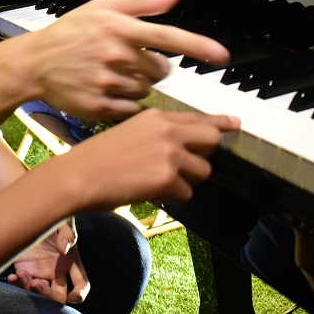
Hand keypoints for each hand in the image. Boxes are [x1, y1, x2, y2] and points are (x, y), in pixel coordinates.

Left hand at [7, 220, 89, 303]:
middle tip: (36, 284)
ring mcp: (40, 272)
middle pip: (58, 295)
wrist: (28, 209)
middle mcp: (57, 271)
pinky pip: (22, 285)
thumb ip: (67, 233)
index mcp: (70, 261)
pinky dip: (18, 285)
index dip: (80, 293)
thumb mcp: (62, 221)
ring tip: (21, 275)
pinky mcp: (24, 270)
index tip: (74, 297)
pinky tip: (13, 277)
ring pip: (39, 293)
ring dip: (30, 290)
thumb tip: (64, 249)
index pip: (81, 282)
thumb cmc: (51, 215)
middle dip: (49, 295)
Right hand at [14, 0, 230, 121]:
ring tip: (111, 74)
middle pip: (161, 70)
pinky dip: (125, 103)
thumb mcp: (102, 7)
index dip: (198, 47)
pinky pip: (131, 109)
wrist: (34, 63)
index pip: (168, 37)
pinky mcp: (100, 107)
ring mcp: (108, 83)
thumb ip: (142, 3)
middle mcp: (116, 55)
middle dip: (152, 67)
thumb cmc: (71, 31)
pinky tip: (106, 91)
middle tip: (129, 61)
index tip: (222, 56)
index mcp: (119, 28)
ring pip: (146, 90)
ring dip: (137, 85)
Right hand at [60, 108, 240, 210]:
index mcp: (157, 116)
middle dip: (205, 154)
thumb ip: (160, 133)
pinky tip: (151, 191)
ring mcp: (170, 154)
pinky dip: (173, 196)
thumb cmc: (98, 156)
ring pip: (203, 171)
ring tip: (160, 181)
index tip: (235, 123)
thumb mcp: (131, 131)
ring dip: (188, 180)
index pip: (199, 118)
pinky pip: (187, 192)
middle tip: (189, 165)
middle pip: (211, 140)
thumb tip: (185, 145)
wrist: (79, 175)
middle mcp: (168, 130)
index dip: (220, 122)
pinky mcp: (167, 178)